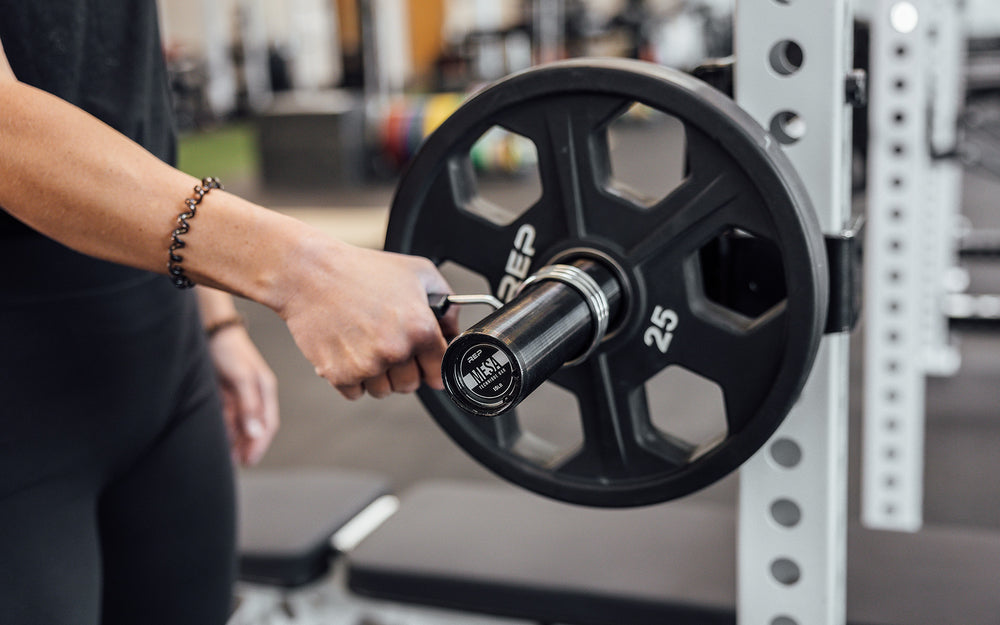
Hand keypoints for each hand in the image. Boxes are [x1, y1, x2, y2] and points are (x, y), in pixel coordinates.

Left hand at [206, 324, 279, 465]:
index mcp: (265, 390)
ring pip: (240, 425)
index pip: (268, 424)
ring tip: (226, 458)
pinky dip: (225, 430)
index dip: (260, 444)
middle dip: (247, 446)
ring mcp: (240, 395)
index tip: (250, 461)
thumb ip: (249, 405)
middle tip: (237, 463)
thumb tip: (256, 433)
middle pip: (254, 427)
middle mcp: (254, 395)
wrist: (210, 330)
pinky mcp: (225, 394)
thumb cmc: (229, 350)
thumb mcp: (242, 377)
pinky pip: (228, 417)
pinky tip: (219, 439)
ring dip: (236, 441)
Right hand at [275, 236, 459, 399]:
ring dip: (378, 375)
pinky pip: (355, 394)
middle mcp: (395, 350)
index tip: (425, 362)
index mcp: (419, 328)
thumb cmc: (360, 270)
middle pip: (411, 385)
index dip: (433, 365)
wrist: (309, 273)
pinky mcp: (339, 374)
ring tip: (365, 344)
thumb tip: (454, 329)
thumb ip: (447, 302)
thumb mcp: (418, 271)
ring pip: (383, 391)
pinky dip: (352, 378)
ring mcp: (367, 365)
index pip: (440, 371)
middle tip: (388, 345)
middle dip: (404, 370)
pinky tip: (348, 350)